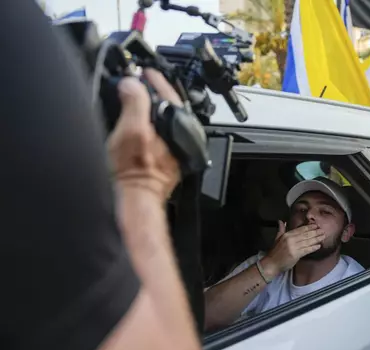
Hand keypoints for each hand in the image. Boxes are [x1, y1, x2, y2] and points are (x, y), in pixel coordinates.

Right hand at [107, 68, 182, 199]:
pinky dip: (144, 124)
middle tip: (137, 81)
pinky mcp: (163, 160)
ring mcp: (172, 150)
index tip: (143, 71)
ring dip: (147, 108)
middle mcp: (179, 138)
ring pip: (161, 120)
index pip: (168, 94)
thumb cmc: (134, 172)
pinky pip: (155, 134)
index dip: (154, 80)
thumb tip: (133, 84)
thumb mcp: (132, 130)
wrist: (134, 200)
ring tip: (133, 97)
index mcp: (177, 127)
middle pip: (166, 106)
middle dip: (151, 92)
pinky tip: (134, 123)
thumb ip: (135, 102)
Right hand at [262, 221, 324, 273]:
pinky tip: (318, 246)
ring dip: (316, 239)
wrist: (271, 263)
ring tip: (323, 236)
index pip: (300, 230)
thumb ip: (281, 229)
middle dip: (315, 232)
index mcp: (287, 235)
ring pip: (307, 242)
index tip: (316, 225)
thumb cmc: (274, 252)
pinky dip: (313, 248)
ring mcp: (294, 247)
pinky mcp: (296, 255)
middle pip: (305, 235)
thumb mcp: (276, 238)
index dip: (309, 227)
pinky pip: (306, 250)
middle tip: (323, 230)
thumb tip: (281, 221)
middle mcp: (290, 240)